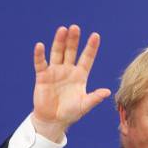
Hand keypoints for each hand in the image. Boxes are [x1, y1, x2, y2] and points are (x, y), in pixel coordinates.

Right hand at [31, 25, 110, 141]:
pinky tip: (40, 46)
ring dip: (59, 42)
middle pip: (71, 51)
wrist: (53, 120)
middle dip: (73, 40)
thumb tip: (107, 91)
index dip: (91, 47)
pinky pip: (41, 63)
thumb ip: (94, 98)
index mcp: (80, 75)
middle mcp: (68, 70)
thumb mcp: (84, 105)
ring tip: (62, 30)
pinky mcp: (42, 76)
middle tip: (75, 27)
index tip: (96, 35)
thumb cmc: (71, 112)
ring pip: (57, 53)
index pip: (87, 58)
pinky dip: (40, 55)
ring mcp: (55, 72)